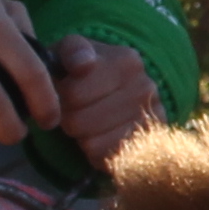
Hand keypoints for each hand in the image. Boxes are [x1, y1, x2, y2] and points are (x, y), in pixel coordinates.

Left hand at [46, 35, 161, 157]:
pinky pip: (106, 160)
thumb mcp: (72, 50)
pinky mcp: (147, 148)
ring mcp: (150, 121)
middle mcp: (145, 89)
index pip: (72, 94)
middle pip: (79, 122)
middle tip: (73, 110)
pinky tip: (99, 137)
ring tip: (87, 123)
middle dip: (68, 118)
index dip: (58, 97)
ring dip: (81, 137)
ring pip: (92, 144)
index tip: (63, 91)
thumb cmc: (85, 70)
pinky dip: (96, 153)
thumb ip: (73, 51)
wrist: (118, 90)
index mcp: (127, 61)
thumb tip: (83, 64)